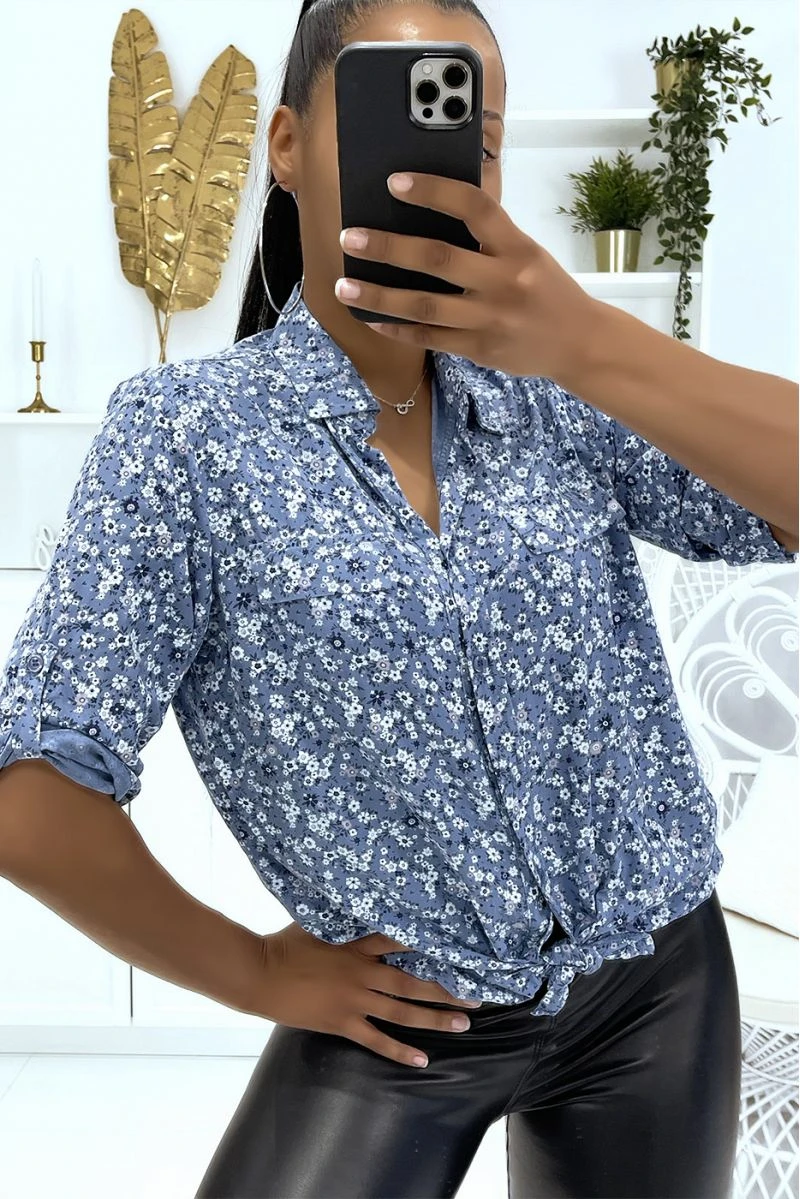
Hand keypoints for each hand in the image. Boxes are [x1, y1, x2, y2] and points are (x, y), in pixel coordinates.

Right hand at [250, 921, 481, 1068]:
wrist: (258, 973)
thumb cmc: (285, 943)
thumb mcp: (318, 922)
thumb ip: (344, 921)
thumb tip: (362, 904)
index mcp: (357, 943)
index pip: (401, 940)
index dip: (431, 944)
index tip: (460, 948)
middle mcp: (362, 971)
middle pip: (413, 981)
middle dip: (446, 988)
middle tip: (476, 996)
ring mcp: (353, 999)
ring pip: (403, 1011)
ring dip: (435, 1018)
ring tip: (462, 1024)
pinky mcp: (341, 1022)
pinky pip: (377, 1039)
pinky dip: (400, 1051)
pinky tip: (422, 1059)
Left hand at [335, 170, 601, 383]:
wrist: (580, 343)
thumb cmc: (547, 289)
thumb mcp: (528, 252)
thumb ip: (488, 237)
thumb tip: (430, 213)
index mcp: (518, 247)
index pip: (474, 207)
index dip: (433, 191)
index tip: (394, 182)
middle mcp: (504, 281)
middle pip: (438, 259)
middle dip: (388, 248)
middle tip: (350, 238)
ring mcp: (491, 319)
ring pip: (426, 306)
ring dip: (379, 297)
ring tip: (344, 288)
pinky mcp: (481, 349)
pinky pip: (431, 338)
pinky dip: (398, 329)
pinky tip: (371, 319)